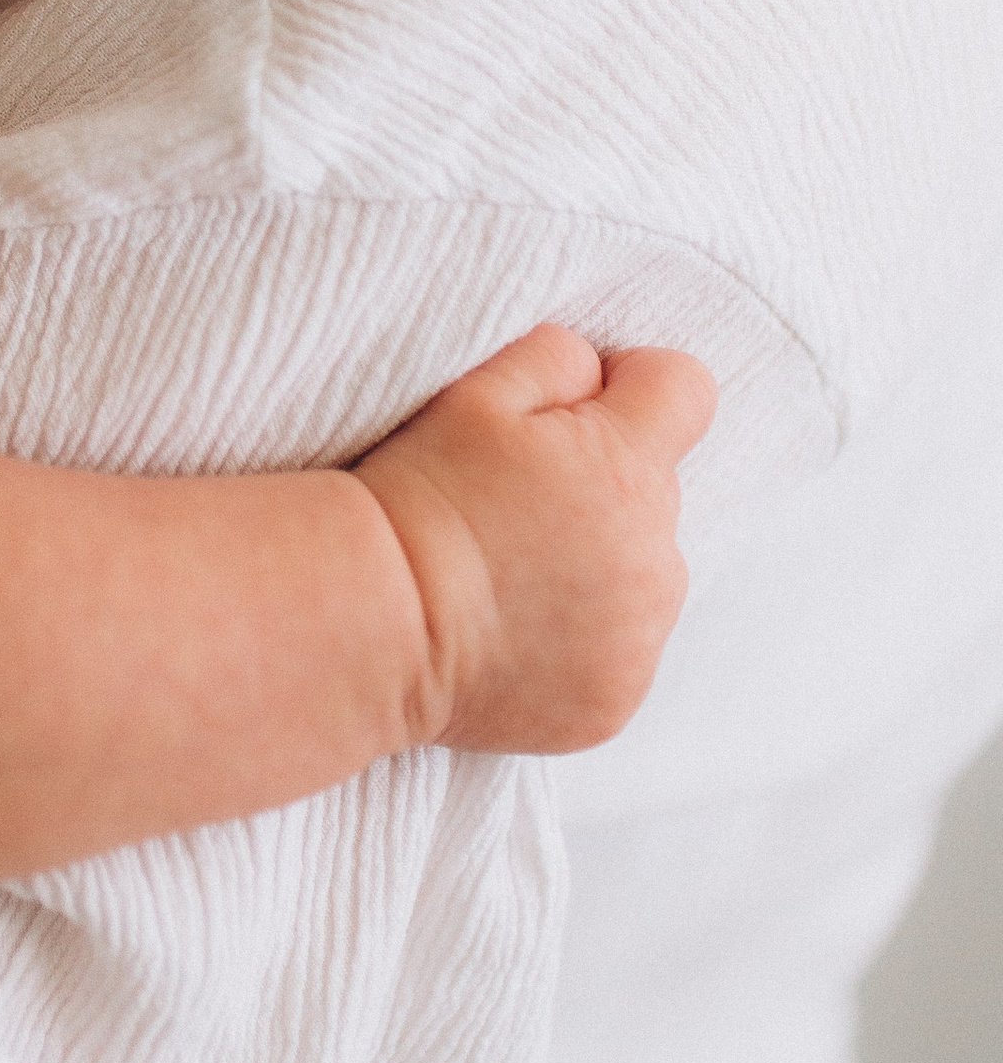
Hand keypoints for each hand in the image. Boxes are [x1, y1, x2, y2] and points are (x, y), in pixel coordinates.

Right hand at [353, 323, 715, 754]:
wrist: (376, 621)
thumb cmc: (421, 496)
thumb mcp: (476, 393)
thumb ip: (560, 360)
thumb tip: (598, 374)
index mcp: (629, 467)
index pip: (686, 390)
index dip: (634, 385)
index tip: (581, 409)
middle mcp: (657, 558)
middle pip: (658, 493)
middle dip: (604, 487)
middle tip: (516, 506)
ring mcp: (641, 640)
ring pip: (643, 577)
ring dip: (597, 569)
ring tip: (510, 576)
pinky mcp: (617, 702)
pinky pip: (619, 654)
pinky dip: (579, 643)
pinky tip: (510, 632)